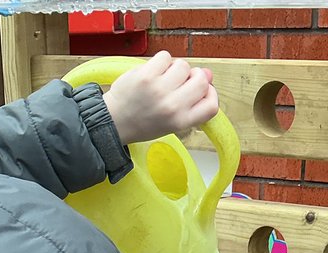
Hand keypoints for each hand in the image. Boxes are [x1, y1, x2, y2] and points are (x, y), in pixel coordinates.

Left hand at [104, 51, 218, 145]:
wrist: (116, 121)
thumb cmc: (145, 122)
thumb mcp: (172, 121)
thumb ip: (191, 101)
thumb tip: (208, 74)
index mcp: (181, 121)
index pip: (211, 105)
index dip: (211, 94)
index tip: (203, 91)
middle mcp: (173, 106)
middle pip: (201, 81)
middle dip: (195, 77)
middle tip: (181, 82)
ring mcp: (159, 89)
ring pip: (183, 65)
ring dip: (176, 68)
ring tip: (163, 78)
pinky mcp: (146, 75)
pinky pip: (165, 57)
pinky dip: (161, 61)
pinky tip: (154, 72)